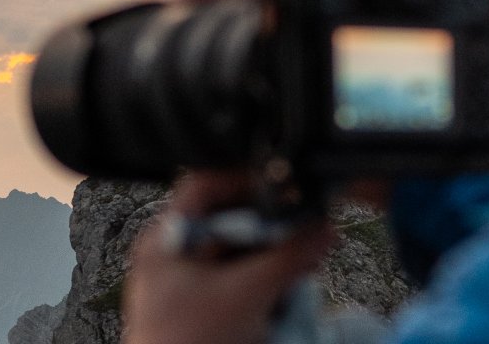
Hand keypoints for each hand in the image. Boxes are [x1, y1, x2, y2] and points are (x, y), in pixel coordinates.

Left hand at [123, 171, 333, 343]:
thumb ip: (289, 257)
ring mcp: (191, 283)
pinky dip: (270, 278)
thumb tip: (323, 227)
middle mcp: (174, 255)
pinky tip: (293, 284)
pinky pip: (244, 279)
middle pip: (230, 219)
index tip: (286, 188)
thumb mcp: (246, 294)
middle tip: (309, 229)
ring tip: (308, 259)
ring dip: (276, 254)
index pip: (206, 187)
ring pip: (242, 251)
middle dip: (274, 226)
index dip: (246, 181)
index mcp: (165, 241)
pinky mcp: (210, 307)